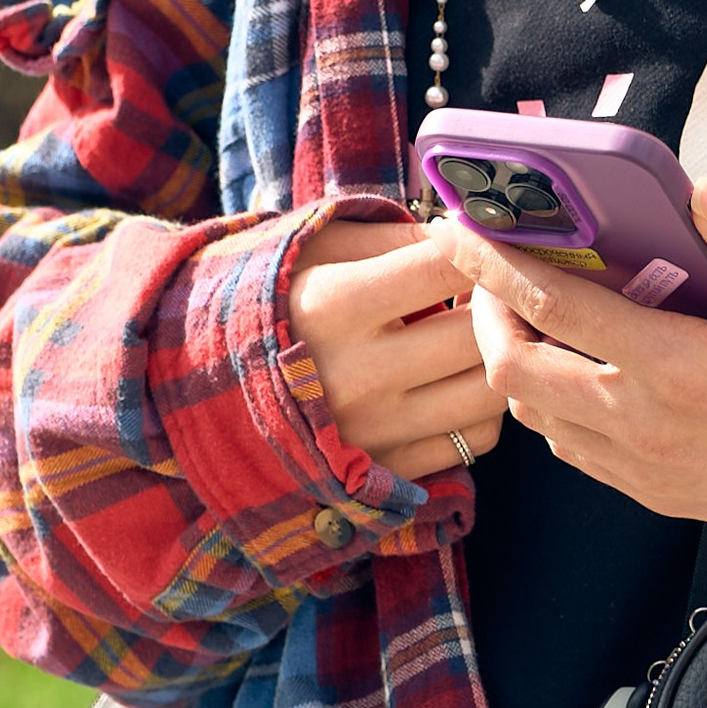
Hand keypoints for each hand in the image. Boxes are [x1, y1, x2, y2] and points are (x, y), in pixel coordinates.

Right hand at [286, 219, 504, 481]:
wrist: (206, 388)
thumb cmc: (274, 299)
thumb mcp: (316, 247)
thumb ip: (395, 237)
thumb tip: (470, 239)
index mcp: (332, 306)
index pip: (445, 267)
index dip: (479, 247)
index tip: (484, 243)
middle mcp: (355, 375)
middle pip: (478, 333)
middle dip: (499, 303)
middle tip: (499, 289)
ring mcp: (373, 431)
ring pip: (488, 392)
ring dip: (499, 357)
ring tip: (484, 334)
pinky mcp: (386, 470)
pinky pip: (475, 438)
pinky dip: (483, 406)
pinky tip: (459, 380)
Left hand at [433, 182, 706, 554]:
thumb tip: (702, 193)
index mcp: (683, 368)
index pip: (555, 308)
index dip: (492, 263)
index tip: (456, 227)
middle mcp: (647, 425)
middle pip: (517, 369)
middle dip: (486, 312)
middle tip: (495, 269)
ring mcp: (645, 467)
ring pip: (535, 415)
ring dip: (517, 360)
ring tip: (534, 312)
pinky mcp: (655, 494)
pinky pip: (572, 449)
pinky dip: (552, 404)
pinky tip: (582, 367)